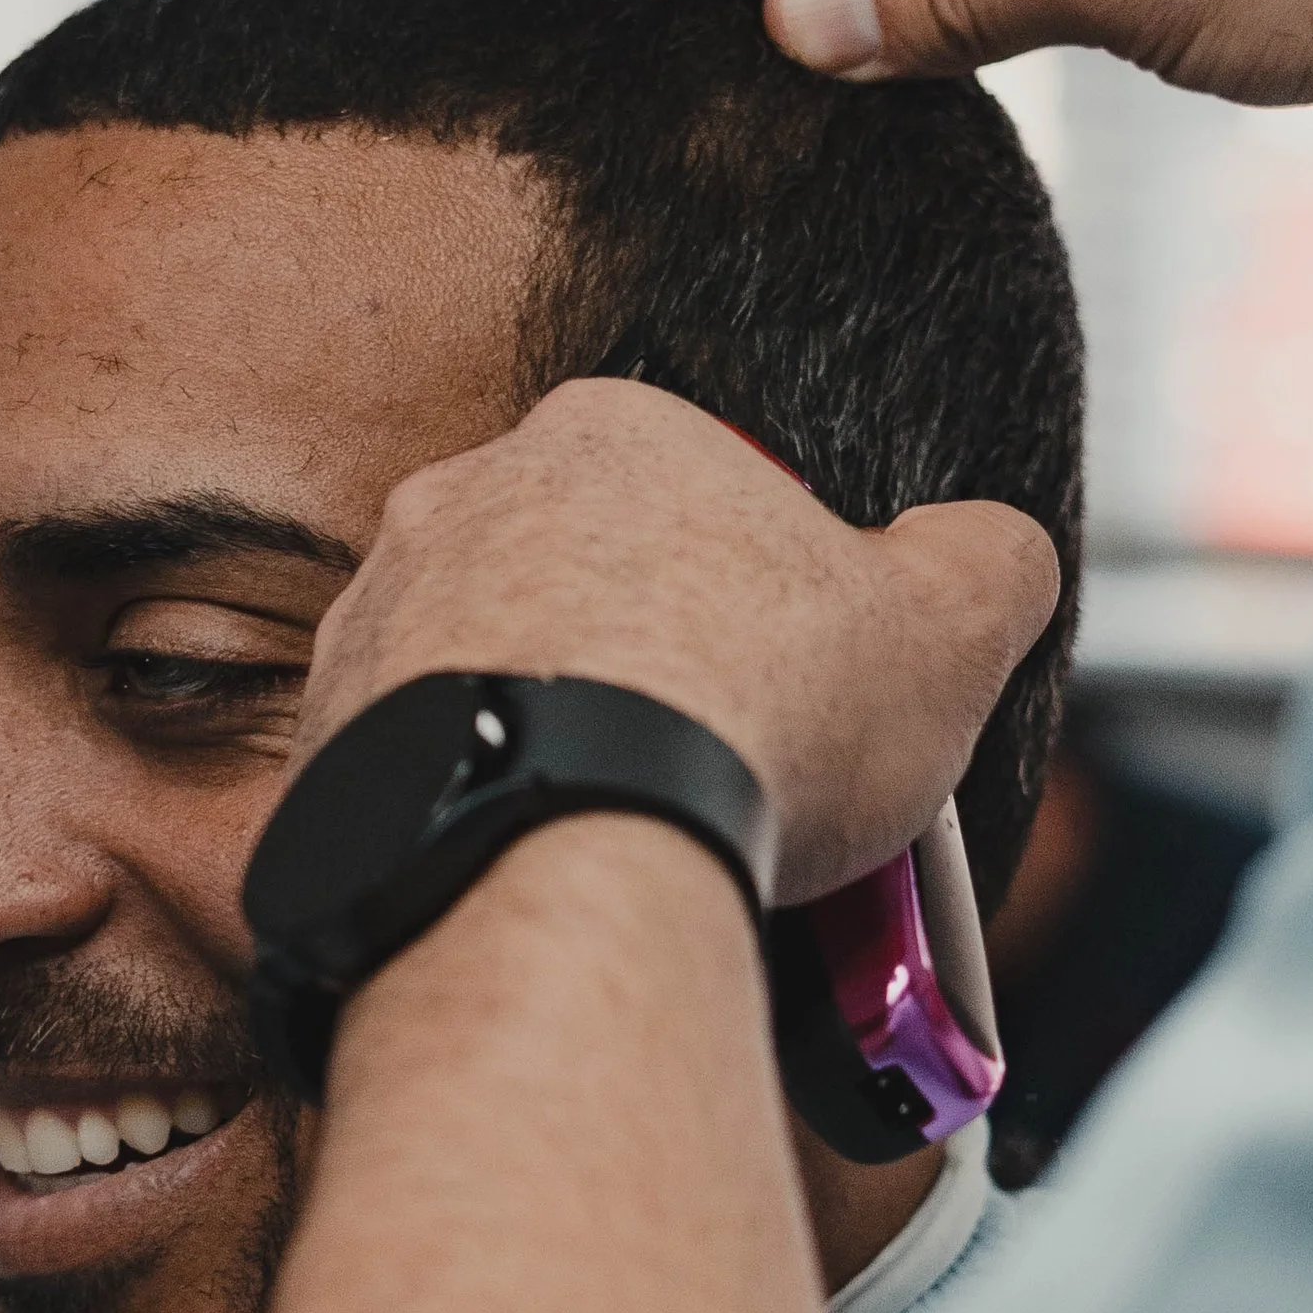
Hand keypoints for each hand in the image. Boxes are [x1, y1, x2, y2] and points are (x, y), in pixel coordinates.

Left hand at [296, 378, 1058, 902]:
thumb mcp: (949, 623)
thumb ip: (986, 561)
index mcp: (611, 435)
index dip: (777, 608)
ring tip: (639, 842)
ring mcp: (377, 619)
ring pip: (501, 682)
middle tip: (732, 779)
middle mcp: (464, 500)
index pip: (709, 502)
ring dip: (567, 745)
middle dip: (661, 675)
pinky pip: (427, 779)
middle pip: (593, 589)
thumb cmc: (753, 715)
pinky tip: (547, 877)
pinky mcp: (323, 742)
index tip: (804, 698)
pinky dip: (488, 823)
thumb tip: (989, 553)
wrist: (563, 848)